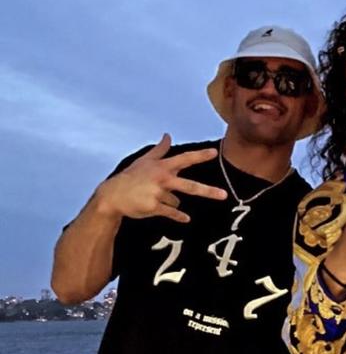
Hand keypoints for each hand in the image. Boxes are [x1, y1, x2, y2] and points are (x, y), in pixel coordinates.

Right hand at [95, 134, 226, 223]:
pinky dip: (179, 216)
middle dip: (208, 191)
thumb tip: (168, 135)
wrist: (113, 195)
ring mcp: (158, 194)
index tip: (214, 153)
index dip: (200, 156)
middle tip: (224, 195)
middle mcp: (162, 179)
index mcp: (161, 167)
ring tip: (155, 198)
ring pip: (176, 201)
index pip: (184, 159)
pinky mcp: (154, 207)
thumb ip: (159, 149)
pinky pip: (172, 213)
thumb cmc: (130, 177)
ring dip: (171, 202)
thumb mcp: (144, 160)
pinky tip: (185, 218)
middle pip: (189, 186)